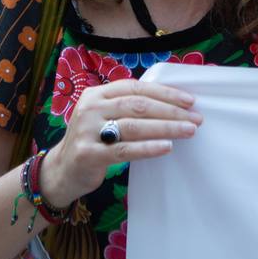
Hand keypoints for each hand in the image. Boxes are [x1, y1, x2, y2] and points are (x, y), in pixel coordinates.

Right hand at [37, 80, 200, 207]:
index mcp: (96, 94)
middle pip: (138, 105)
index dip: (164, 92)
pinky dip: (149, 148)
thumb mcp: (102, 116)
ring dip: (166, 127)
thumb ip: (126, 106)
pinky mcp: (90, 154)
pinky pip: (125, 150)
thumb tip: (170, 104)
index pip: (135, 87)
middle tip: (196, 118)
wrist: (61, 170)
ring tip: (189, 131)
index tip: (189, 100)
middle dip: (171, 111)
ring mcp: (88, 131)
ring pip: (134, 126)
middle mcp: (91, 108)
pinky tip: (167, 147)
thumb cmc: (91, 141)